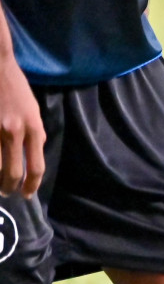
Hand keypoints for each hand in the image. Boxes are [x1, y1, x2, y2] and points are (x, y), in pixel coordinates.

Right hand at [0, 54, 41, 196]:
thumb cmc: (16, 88)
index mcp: (33, 127)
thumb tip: (33, 157)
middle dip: (9, 188)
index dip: (32, 185)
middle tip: (7, 193)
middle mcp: (13, 132)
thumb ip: (35, 134)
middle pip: (12, 173)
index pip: (36, 166)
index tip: (27, 194)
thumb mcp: (33, 110)